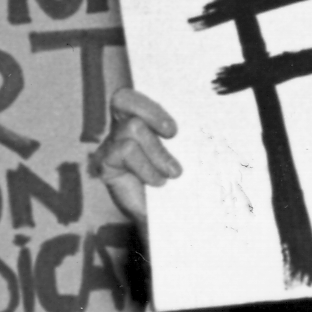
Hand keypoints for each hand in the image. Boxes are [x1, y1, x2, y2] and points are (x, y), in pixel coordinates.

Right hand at [90, 87, 181, 229]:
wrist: (170, 215)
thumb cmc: (181, 180)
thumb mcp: (186, 153)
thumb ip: (186, 135)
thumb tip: (206, 117)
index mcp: (142, 118)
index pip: (134, 95)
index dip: (150, 104)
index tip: (173, 129)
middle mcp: (123, 127)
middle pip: (123, 99)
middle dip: (151, 111)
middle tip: (173, 133)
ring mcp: (111, 144)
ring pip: (132, 129)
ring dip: (157, 152)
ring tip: (172, 173)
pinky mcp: (105, 163)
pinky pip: (125, 151)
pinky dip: (146, 167)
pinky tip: (157, 182)